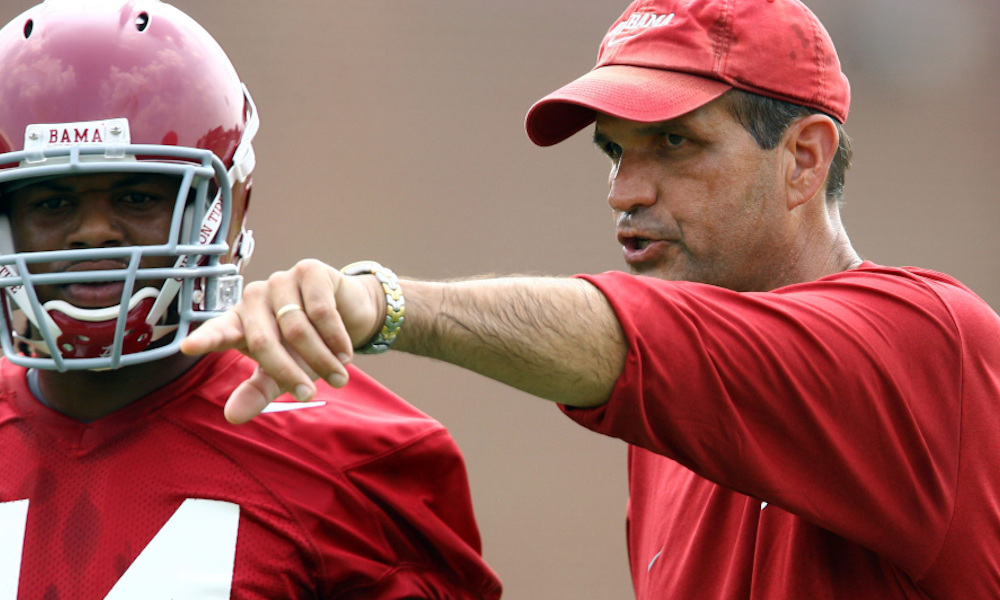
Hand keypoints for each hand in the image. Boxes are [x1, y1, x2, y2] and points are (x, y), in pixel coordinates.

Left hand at [180, 258, 381, 423]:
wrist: (349, 316)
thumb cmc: (308, 347)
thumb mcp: (282, 374)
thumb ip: (256, 393)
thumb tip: (231, 417)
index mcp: (239, 322)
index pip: (217, 331)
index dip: (204, 339)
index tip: (188, 347)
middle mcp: (254, 298)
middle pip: (263, 341)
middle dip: (289, 373)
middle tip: (310, 395)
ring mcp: (280, 281)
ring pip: (296, 329)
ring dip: (322, 359)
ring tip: (339, 377)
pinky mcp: (309, 270)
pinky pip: (321, 312)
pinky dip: (336, 338)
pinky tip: (345, 352)